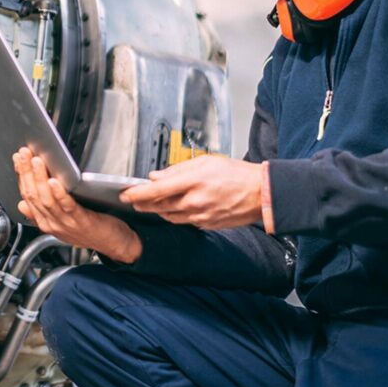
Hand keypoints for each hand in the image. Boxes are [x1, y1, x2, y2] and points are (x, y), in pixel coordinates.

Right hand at [13, 147, 141, 263]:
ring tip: (36, 162)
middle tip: (24, 154)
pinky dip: (59, 194)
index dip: (22, 176)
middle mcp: (53, 223)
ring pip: (46, 200)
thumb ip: (40, 214)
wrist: (114, 245)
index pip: (27, 196)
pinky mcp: (82, 221)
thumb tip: (22, 204)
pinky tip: (54, 182)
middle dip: (26, 172)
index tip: (18, 159)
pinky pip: (67, 207)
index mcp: (45, 222)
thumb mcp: (60, 224)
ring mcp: (66, 223)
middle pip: (33, 196)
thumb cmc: (90, 231)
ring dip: (39, 178)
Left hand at [120, 156, 265, 229]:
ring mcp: (200, 216)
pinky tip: (174, 208)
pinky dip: (175, 215)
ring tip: (152, 203)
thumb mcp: (205, 162)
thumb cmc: (236, 174)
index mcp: (193, 182)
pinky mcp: (206, 224)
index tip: (126, 193)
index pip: (156, 190)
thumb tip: (156, 176)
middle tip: (134, 200)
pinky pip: (184, 221)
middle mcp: (194, 201)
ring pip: (169, 216)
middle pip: (159, 206)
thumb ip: (177, 170)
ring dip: (158, 210)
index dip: (137, 193)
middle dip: (143, 203)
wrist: (261, 193)